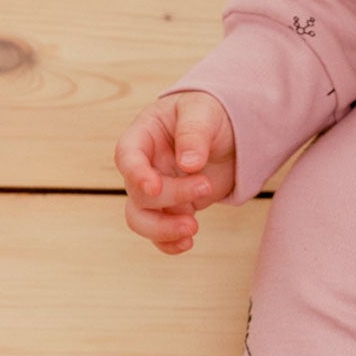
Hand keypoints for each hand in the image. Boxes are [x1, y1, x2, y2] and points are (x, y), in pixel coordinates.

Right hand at [114, 91, 235, 253]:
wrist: (229, 130)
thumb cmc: (208, 112)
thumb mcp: (203, 112)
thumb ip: (193, 134)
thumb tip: (188, 164)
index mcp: (143, 136)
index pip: (127, 156)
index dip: (136, 174)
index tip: (154, 187)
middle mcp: (144, 166)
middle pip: (139, 193)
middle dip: (171, 196)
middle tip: (205, 185)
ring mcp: (158, 189)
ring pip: (142, 218)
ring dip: (163, 228)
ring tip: (193, 228)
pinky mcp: (175, 206)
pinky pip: (161, 231)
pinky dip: (169, 242)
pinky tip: (186, 244)